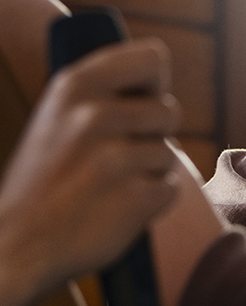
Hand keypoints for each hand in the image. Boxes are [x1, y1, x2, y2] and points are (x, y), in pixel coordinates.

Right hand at [0, 39, 180, 305]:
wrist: (15, 246)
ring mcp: (117, 156)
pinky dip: (150, 203)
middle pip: (169, 111)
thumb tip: (156, 78)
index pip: (154, 58)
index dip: (153, 83)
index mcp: (76, 86)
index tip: (140, 99)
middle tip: (111, 159)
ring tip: (106, 186)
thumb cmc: (43, 181)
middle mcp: (96, 115)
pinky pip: (170, 190)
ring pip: (169, 153)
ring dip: (148, 172)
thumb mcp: (56, 118)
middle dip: (151, 135)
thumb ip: (102, 94)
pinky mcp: (137, 195)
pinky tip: (114, 209)